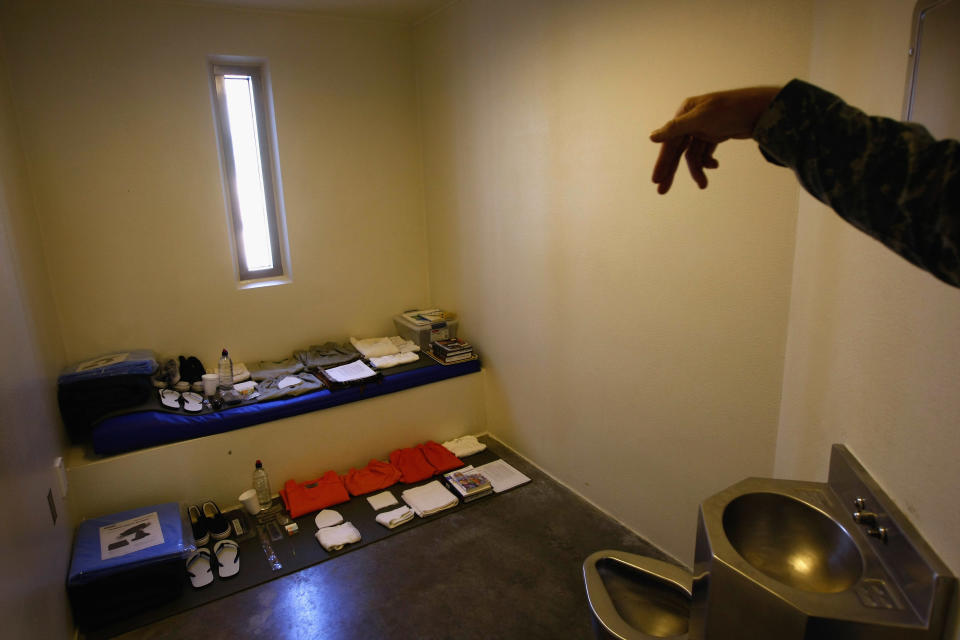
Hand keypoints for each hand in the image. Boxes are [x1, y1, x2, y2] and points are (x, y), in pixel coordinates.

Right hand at [650, 86, 780, 193]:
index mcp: (685, 112)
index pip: (670, 142)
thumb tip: (652, 137)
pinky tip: (714, 166)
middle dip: (672, 170)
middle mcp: (692, 119)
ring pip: (693, 154)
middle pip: (678, 150)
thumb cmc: (730, 110)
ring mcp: (704, 128)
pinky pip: (705, 152)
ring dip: (697, 170)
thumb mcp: (700, 119)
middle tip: (662, 190)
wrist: (761, 110)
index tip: (656, 180)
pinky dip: (708, 161)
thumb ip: (675, 128)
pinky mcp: (715, 134)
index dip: (663, 162)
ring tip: (702, 184)